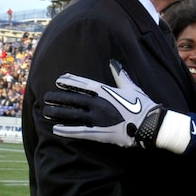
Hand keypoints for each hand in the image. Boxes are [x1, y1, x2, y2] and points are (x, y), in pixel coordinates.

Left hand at [43, 60, 164, 147]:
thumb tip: (113, 62)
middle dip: (59, 97)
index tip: (59, 79)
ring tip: (46, 112)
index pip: (83, 84)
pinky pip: (78, 131)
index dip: (70, 81)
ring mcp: (97, 118)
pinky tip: (55, 130)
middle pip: (72, 99)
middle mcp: (98, 103)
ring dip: (58, 113)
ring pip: (72, 115)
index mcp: (105, 91)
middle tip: (47, 97)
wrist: (149, 124)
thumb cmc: (142, 105)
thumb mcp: (131, 87)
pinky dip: (66, 130)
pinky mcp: (99, 133)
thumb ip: (120, 75)